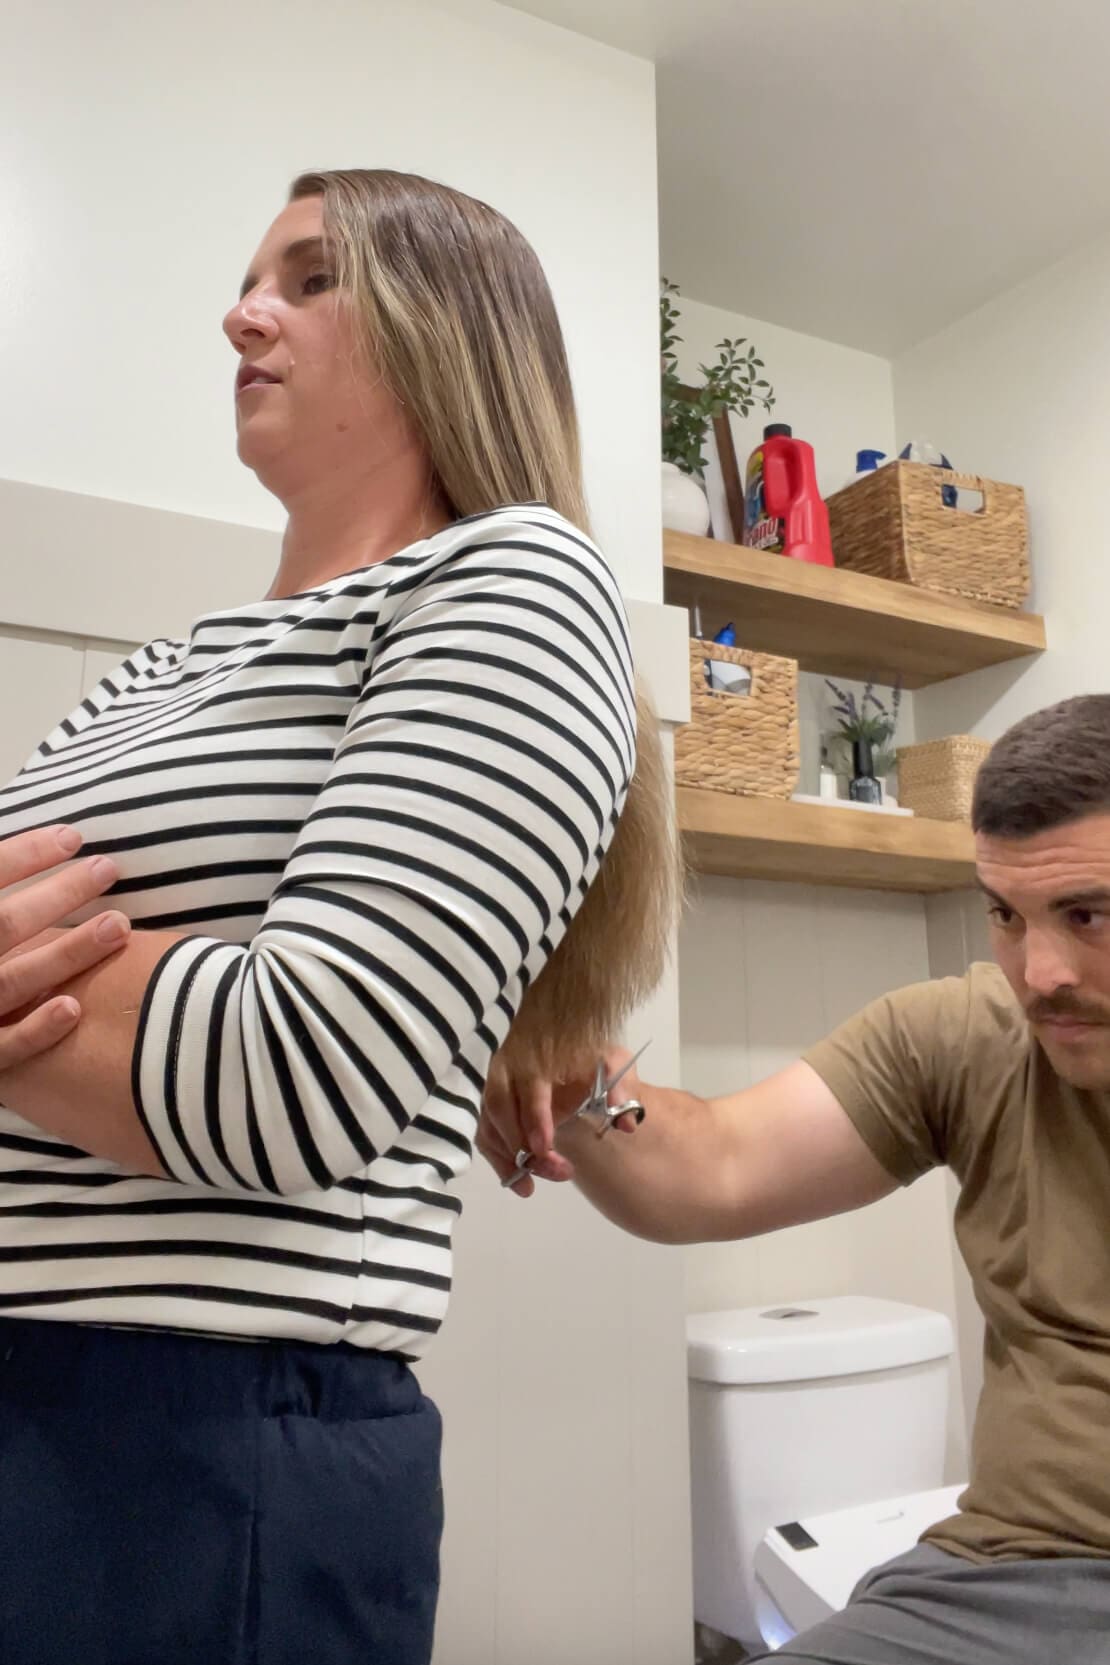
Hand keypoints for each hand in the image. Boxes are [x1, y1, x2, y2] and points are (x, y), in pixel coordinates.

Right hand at [0, 825, 127, 1067]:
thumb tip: (30, 849)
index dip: (23, 856)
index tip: (71, 835)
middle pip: (3, 925)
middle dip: (57, 896)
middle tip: (108, 869)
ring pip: (13, 982)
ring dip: (67, 954)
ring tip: (118, 926)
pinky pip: (1, 1049)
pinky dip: (33, 1030)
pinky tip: (72, 1008)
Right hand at [478, 1045, 642, 1197]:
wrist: (563, 1040)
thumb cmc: (588, 1055)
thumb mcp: (611, 1061)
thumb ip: (622, 1085)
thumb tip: (627, 1124)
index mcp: (536, 1057)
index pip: (529, 1087)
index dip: (534, 1118)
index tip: (546, 1147)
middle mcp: (507, 1071)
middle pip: (501, 1110)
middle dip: (521, 1146)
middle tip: (558, 1172)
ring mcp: (494, 1089)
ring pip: (489, 1126)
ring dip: (507, 1160)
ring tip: (530, 1187)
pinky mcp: (491, 1109)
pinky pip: (486, 1137)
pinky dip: (499, 1162)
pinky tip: (520, 1183)